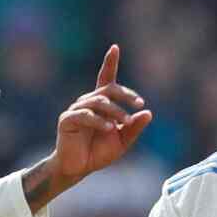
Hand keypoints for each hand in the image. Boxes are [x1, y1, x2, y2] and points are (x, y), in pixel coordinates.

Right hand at [52, 45, 152, 179]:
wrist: (79, 168)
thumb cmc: (98, 153)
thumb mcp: (122, 141)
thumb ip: (134, 128)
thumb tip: (148, 113)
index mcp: (100, 104)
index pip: (106, 79)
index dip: (110, 63)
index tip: (115, 47)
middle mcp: (87, 102)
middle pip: (108, 90)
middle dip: (125, 95)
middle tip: (139, 104)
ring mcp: (76, 110)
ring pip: (99, 102)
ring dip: (116, 111)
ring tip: (126, 122)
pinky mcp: (67, 120)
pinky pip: (85, 115)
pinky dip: (99, 121)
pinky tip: (109, 128)